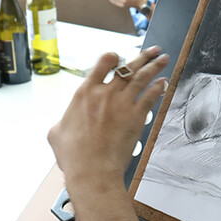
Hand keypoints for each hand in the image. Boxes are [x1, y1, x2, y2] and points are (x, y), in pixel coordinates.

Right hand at [48, 47, 167, 188]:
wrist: (93, 170)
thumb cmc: (74, 155)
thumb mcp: (56, 134)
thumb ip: (62, 122)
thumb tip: (61, 125)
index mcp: (84, 94)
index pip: (102, 65)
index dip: (112, 58)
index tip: (118, 57)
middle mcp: (105, 94)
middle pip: (127, 68)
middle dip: (142, 57)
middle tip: (152, 51)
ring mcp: (122, 104)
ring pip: (142, 78)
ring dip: (154, 66)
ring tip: (162, 58)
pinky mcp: (136, 117)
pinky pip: (150, 97)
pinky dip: (158, 88)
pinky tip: (163, 83)